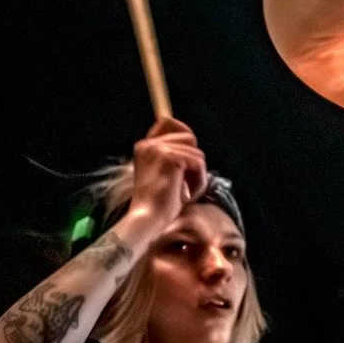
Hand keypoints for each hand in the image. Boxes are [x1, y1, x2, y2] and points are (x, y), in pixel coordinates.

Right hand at [125, 117, 207, 232]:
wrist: (148, 219)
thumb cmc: (158, 205)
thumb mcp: (165, 176)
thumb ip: (175, 158)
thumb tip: (192, 141)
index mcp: (144, 147)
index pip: (167, 122)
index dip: (182, 130)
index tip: (191, 143)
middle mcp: (149, 144)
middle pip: (189, 137)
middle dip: (194, 162)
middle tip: (186, 185)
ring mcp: (158, 149)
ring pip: (197, 153)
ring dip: (198, 176)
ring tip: (185, 194)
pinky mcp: (170, 158)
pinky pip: (199, 163)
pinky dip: (199, 182)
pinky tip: (187, 196)